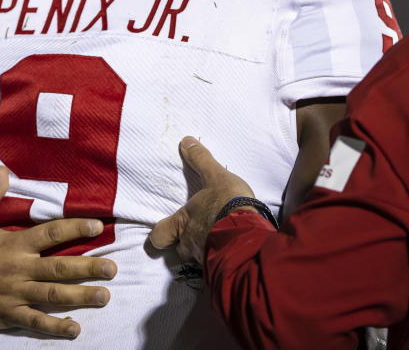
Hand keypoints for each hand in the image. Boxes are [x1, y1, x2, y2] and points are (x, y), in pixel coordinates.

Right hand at [0, 167, 117, 337]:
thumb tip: (2, 169)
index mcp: (14, 244)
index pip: (50, 234)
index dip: (75, 228)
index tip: (98, 226)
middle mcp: (18, 269)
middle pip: (59, 268)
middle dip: (88, 268)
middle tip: (113, 269)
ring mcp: (14, 294)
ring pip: (52, 296)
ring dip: (80, 296)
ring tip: (105, 296)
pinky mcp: (7, 315)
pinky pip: (35, 322)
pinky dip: (55, 327)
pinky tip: (75, 329)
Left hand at [149, 137, 254, 264]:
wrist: (250, 232)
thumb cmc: (227, 203)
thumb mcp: (215, 176)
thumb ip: (201, 160)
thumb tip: (185, 141)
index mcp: (183, 222)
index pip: (158, 236)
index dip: (159, 235)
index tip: (165, 230)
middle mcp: (190, 243)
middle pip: (178, 250)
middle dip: (184, 244)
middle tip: (196, 234)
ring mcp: (205, 258)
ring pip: (198, 258)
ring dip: (205, 250)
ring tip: (218, 240)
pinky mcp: (223, 266)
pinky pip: (217, 265)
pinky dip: (222, 258)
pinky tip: (232, 250)